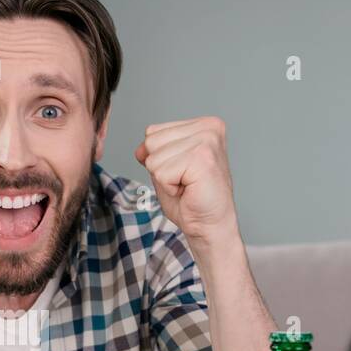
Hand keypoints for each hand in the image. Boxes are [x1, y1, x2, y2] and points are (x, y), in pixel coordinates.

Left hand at [134, 117, 237, 241]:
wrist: (209, 225)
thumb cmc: (192, 200)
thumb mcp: (166, 168)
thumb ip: (154, 152)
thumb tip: (140, 149)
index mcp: (203, 125)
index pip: (153, 131)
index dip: (159, 158)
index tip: (182, 172)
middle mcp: (208, 127)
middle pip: (151, 141)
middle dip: (160, 167)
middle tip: (184, 181)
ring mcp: (207, 141)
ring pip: (154, 158)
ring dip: (165, 179)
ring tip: (187, 185)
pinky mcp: (202, 158)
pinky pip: (161, 172)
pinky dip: (169, 187)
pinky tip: (189, 190)